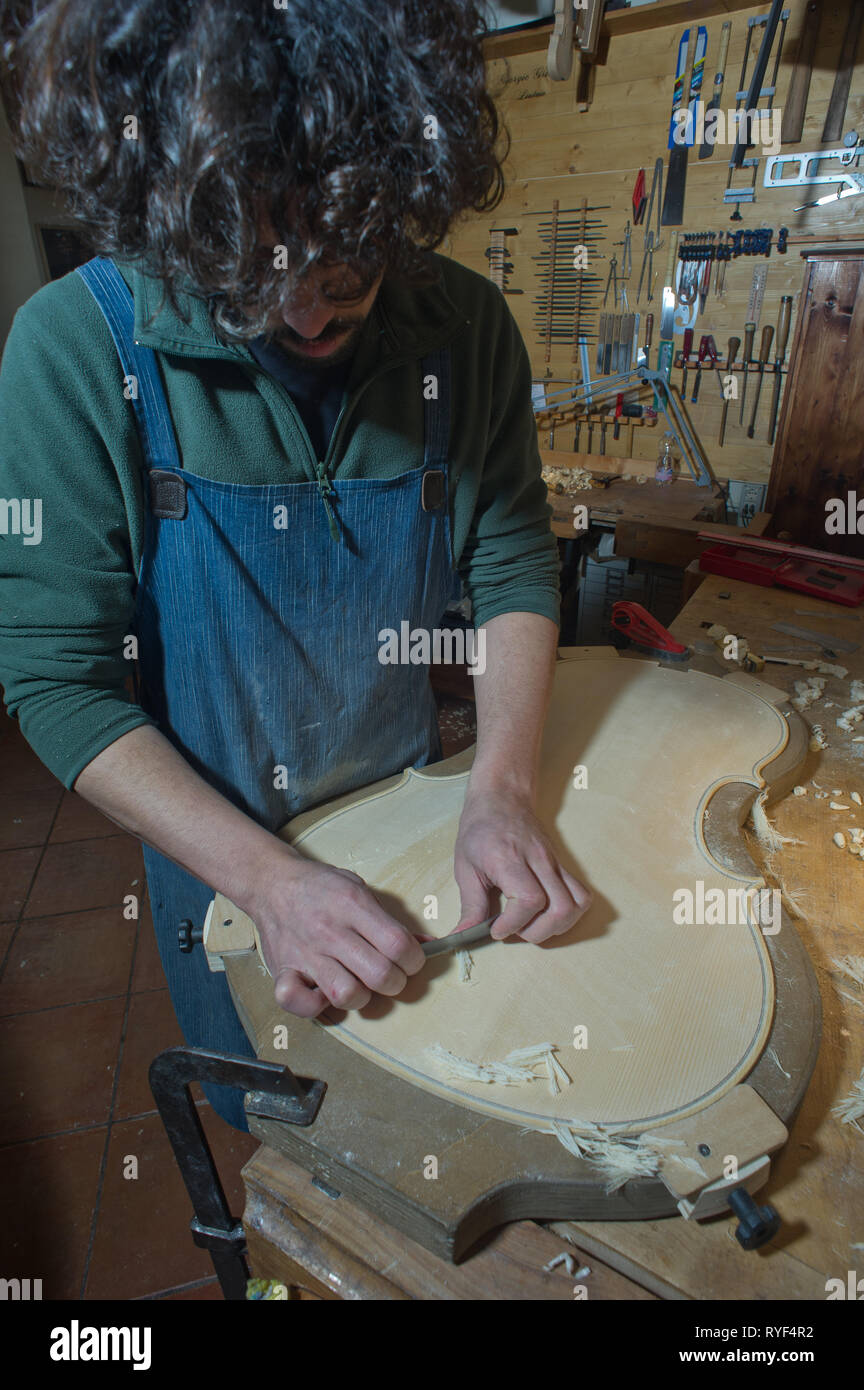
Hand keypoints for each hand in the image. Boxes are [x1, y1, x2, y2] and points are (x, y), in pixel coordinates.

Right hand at [246, 852, 425, 1017]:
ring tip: (360, 983)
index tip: (412, 961)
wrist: (271, 882)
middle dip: (396, 981)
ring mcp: (306, 953)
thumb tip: (427, 944)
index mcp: (352, 905)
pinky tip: (324, 993)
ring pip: (347, 994)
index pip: (398, 944)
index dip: (415, 959)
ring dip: (362, 996)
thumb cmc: (319, 886)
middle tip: (391, 975)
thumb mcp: (359, 888)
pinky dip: (315, 1005)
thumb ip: (390, 918)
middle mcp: (329, 931)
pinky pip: (299, 1002)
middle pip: (380, 975)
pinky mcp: (284, 970)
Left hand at [453, 787, 591, 943]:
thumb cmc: (480, 829)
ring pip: (577, 903)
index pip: (529, 900)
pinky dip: (570, 913)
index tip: (496, 929)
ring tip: (533, 924)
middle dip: (538, 932)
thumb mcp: (465, 867)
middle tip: (515, 929)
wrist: (501, 797)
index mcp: (510, 858)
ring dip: (558, 925)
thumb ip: (470, 905)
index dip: (513, 924)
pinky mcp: (563, 864)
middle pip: (560, 908)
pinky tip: (547, 914)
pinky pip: (581, 894)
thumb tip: (462, 935)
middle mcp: (538, 860)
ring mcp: (555, 861)